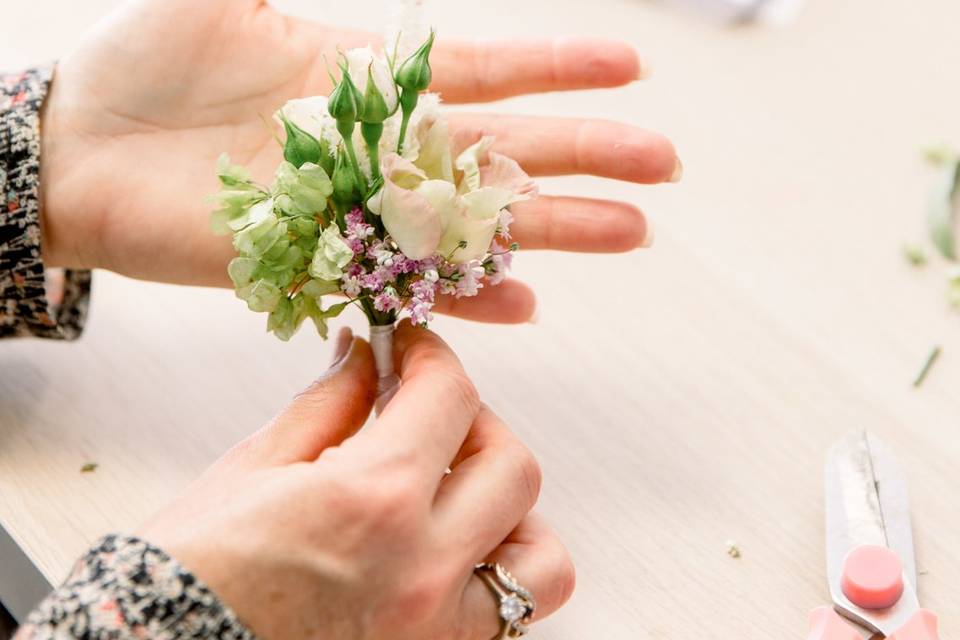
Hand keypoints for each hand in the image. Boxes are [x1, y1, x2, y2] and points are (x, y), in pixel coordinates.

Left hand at [39, 0, 678, 322]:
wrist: (85, 152)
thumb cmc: (141, 61)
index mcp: (371, 77)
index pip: (486, 68)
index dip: (559, 66)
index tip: (633, 66)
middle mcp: (384, 147)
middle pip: (506, 149)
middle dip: (588, 153)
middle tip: (664, 163)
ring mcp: (364, 210)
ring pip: (478, 221)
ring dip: (555, 229)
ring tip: (632, 232)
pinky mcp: (330, 263)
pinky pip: (413, 285)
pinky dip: (465, 296)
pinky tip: (524, 303)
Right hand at [138, 321, 574, 638]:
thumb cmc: (185, 577)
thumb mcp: (249, 473)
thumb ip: (327, 407)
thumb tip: (366, 358)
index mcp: (371, 501)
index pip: (451, 397)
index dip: (433, 357)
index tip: (411, 352)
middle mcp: (423, 570)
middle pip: (513, 465)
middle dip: (473, 424)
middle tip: (426, 420)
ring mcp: (439, 630)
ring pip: (542, 557)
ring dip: (509, 512)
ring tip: (455, 500)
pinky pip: (510, 614)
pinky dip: (495, 574)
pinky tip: (443, 555)